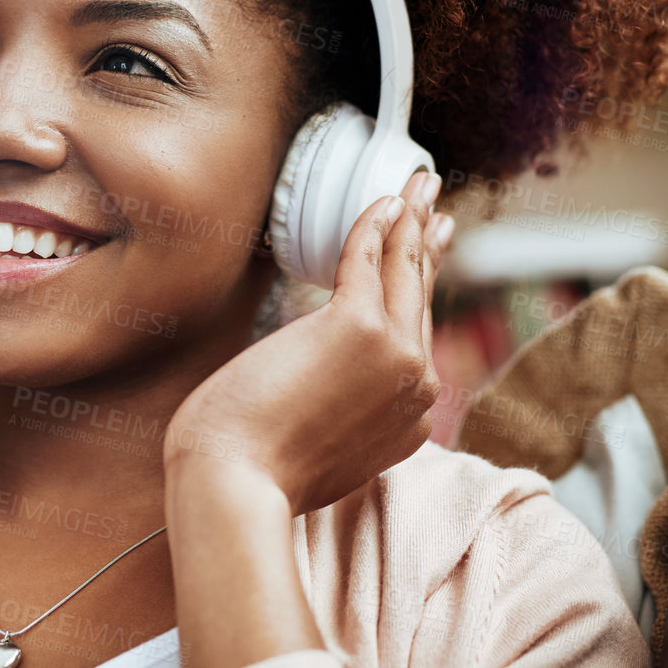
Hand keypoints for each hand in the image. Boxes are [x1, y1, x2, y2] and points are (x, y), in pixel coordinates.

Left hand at [164, 169, 452, 514]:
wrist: (237, 484)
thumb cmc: (257, 468)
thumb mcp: (324, 445)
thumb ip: (346, 412)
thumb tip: (330, 383)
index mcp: (411, 418)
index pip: (418, 335)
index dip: (420, 285)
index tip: (425, 250)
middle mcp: (418, 386)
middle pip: (421, 295)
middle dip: (426, 238)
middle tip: (431, 200)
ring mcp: (396, 356)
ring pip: (405, 271)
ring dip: (410, 216)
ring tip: (418, 183)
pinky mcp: (358, 328)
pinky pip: (369, 259)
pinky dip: (374, 224)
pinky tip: (380, 202)